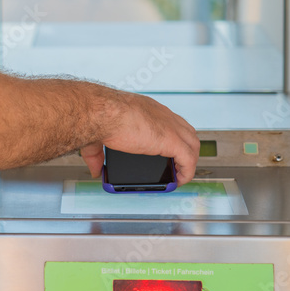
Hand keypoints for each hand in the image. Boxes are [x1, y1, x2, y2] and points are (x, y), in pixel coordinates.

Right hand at [80, 91, 199, 185]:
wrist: (102, 112)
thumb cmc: (99, 116)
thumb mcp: (99, 137)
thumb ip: (97, 155)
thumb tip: (97, 171)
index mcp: (146, 109)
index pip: (168, 121)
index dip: (171, 136)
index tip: (165, 150)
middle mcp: (162, 115)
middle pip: (186, 131)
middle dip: (185, 148)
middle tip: (177, 163)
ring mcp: (170, 127)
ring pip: (192, 144)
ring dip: (189, 160)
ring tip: (180, 174)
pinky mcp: (172, 140)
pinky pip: (189, 160)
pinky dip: (187, 172)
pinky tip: (179, 181)